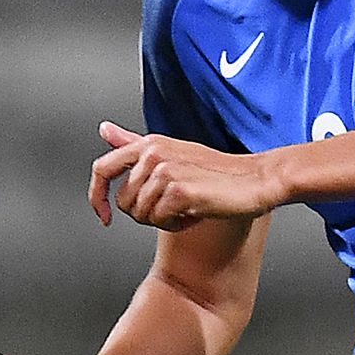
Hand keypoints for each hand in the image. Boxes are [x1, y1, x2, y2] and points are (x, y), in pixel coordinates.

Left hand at [89, 123, 279, 227]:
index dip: (96, 197)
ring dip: (163, 221)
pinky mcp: (179, 192)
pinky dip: (176, 226)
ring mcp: (165, 172)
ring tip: (187, 210)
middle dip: (144, 215)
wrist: (259, 180)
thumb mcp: (172, 152)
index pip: (101, 169)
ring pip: (139, 214)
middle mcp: (153, 154)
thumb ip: (134, 143)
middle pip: (123, 201)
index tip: (103, 217)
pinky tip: (194, 215)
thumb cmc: (220, 172)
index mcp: (149, 144)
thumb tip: (104, 129)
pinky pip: (159, 222)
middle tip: (172, 210)